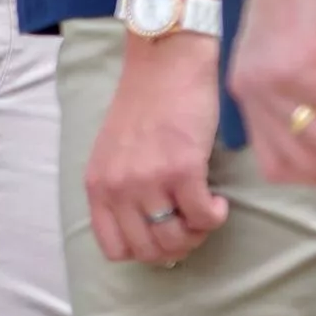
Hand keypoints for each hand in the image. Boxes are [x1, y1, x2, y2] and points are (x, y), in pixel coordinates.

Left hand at [82, 34, 232, 265]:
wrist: (165, 64)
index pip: (113, 248)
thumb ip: (122, 189)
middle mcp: (117, 188)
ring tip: (204, 210)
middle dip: (177, 246)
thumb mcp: (114, 153)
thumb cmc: (144, 105)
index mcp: (97, 185)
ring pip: (176, 240)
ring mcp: (148, 181)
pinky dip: (215, 216)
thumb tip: (151, 229)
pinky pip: (203, 218)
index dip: (143, 251)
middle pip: (149, 251)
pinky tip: (217, 200)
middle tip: (191, 224)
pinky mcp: (182, 170)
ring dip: (198, 233)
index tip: (163, 234)